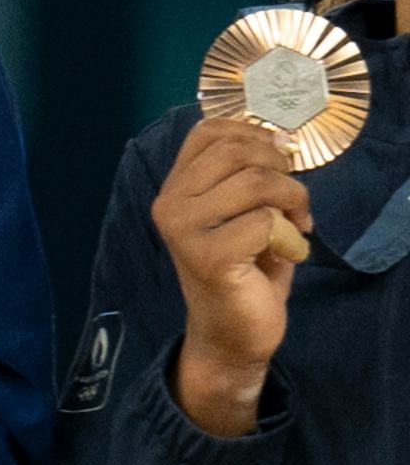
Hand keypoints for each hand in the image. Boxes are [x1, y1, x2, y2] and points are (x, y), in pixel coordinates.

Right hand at [154, 113, 308, 436]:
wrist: (231, 333)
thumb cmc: (243, 269)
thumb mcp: (243, 209)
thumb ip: (249, 170)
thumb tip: (280, 136)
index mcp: (175, 186)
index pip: (210, 130)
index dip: (255, 136)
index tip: (278, 164)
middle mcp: (169, 203)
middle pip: (238, 151)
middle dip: (282, 171)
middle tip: (293, 202)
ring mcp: (183, 230)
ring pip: (256, 183)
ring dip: (293, 202)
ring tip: (296, 226)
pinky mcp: (207, 257)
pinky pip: (265, 222)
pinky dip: (290, 237)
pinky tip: (286, 254)